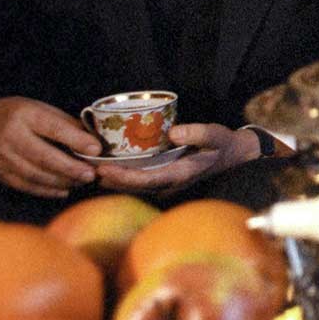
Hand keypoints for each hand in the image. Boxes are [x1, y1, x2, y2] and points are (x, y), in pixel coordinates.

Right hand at [0, 97, 100, 198]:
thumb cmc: (18, 115)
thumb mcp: (40, 109)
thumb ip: (65, 125)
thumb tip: (94, 142)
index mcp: (25, 115)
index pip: (54, 128)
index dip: (77, 140)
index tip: (97, 150)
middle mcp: (10, 136)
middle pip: (44, 156)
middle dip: (71, 168)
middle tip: (91, 175)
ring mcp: (1, 156)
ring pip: (35, 174)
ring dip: (61, 181)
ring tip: (81, 182)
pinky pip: (25, 185)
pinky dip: (46, 190)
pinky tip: (63, 190)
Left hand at [94, 123, 252, 193]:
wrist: (234, 156)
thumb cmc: (224, 144)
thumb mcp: (216, 135)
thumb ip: (197, 133)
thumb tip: (173, 132)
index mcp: (179, 175)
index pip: (145, 180)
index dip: (122, 177)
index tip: (102, 169)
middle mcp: (169, 183)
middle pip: (132, 186)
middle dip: (108, 179)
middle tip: (84, 168)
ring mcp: (165, 182)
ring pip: (132, 185)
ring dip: (111, 179)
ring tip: (88, 168)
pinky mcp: (162, 177)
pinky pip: (137, 180)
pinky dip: (120, 175)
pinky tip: (105, 167)